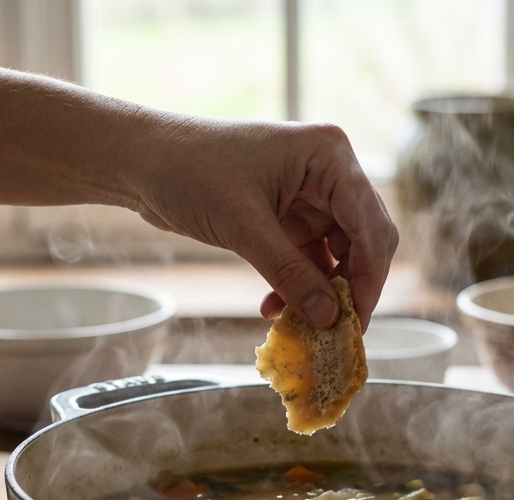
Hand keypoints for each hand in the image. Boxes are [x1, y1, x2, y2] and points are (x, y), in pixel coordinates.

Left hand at [128, 118, 396, 329]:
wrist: (143, 161)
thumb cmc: (189, 171)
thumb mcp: (243, 226)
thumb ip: (290, 273)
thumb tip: (328, 318)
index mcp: (329, 155)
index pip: (369, 223)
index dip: (369, 277)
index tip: (356, 321)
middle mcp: (329, 172)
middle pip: (365, 239)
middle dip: (351, 287)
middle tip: (337, 331)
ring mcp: (311, 195)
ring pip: (340, 254)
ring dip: (323, 291)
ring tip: (300, 324)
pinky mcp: (291, 216)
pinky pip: (311, 259)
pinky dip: (300, 285)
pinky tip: (275, 307)